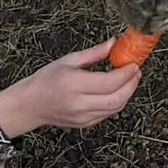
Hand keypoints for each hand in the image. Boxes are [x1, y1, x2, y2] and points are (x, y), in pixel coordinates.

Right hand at [0, 40, 140, 138]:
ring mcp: (83, 117)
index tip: (133, 63)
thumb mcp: (69, 60)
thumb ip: (94, 53)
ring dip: (127, 93)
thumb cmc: (46, 80)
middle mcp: (80, 104)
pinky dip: (117, 102)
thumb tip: (114, 43)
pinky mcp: (86, 124)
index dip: (126, 73)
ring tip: (129, 79)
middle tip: (136, 71)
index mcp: (74, 85)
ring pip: (116, 108)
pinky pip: (108, 114)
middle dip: (132, 84)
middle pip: (117, 99)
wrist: (31, 104)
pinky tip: (117, 90)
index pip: (109, 82)